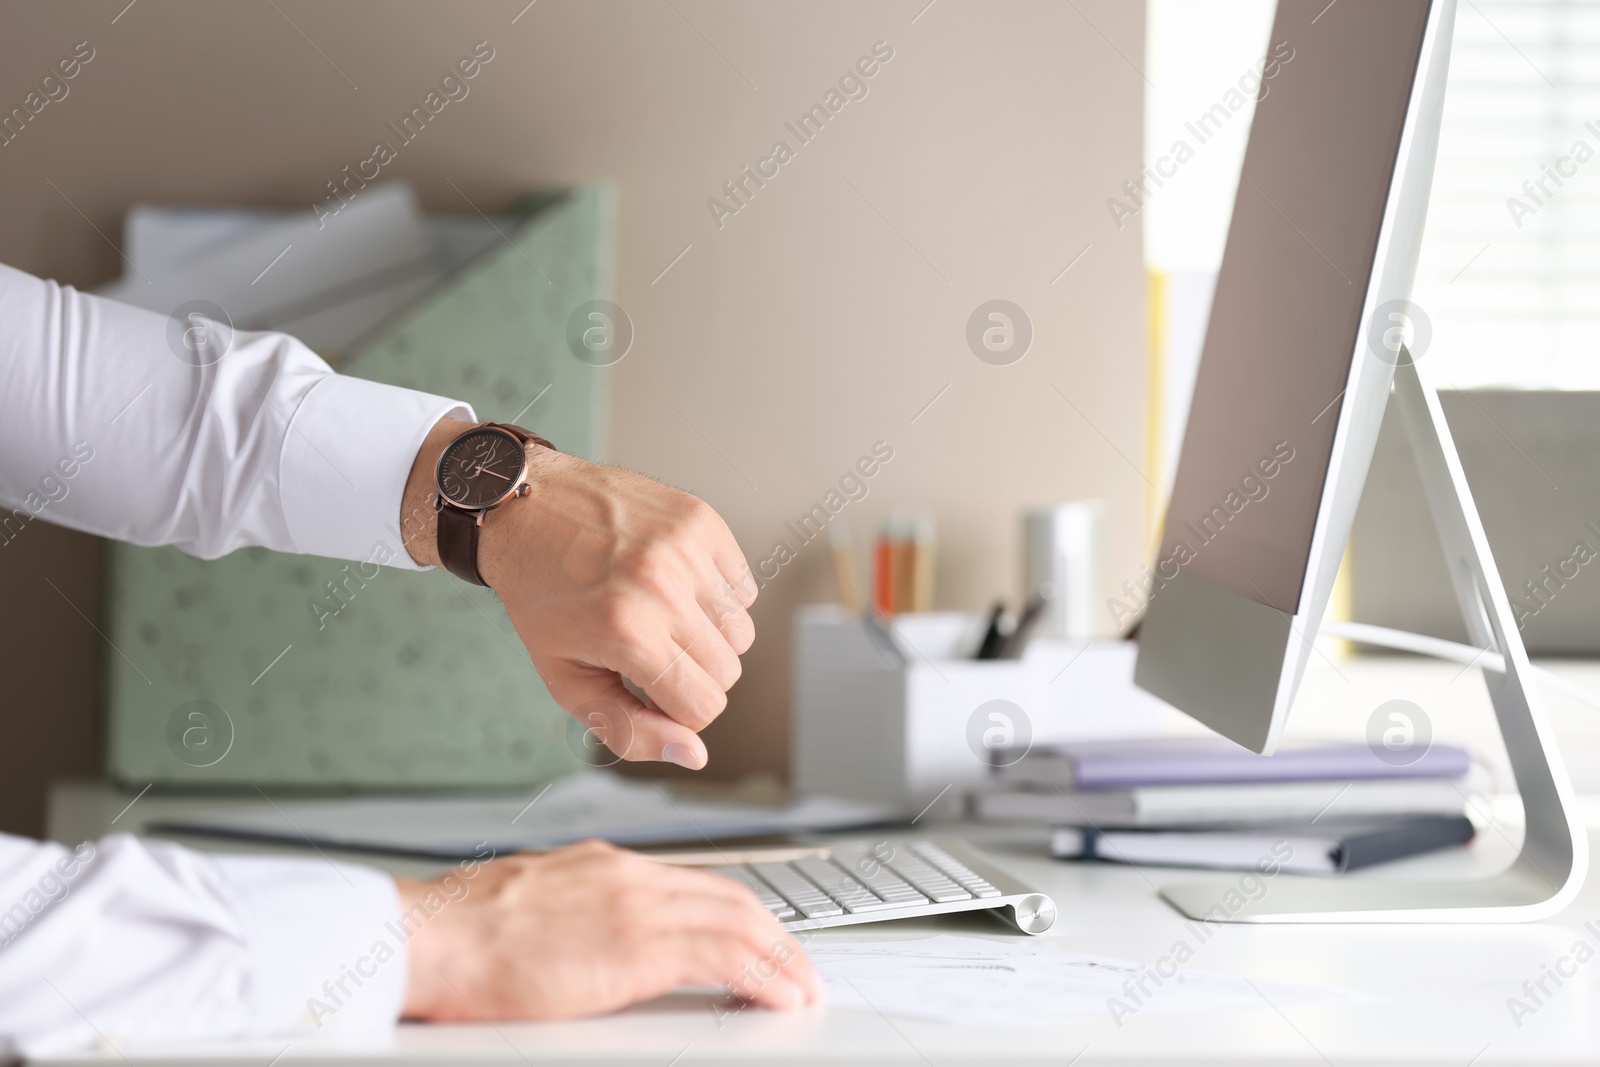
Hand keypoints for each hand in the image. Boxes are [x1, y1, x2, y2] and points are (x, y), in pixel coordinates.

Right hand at [398, 840, 821, 1020]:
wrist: (428, 938)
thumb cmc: (456, 934)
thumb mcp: (528, 908)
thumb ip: (574, 916)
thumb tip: (589, 944)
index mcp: (602, 868)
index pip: (695, 884)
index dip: (740, 913)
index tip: (762, 939)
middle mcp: (628, 876)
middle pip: (729, 897)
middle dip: (775, 935)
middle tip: (799, 966)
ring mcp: (636, 905)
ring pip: (739, 921)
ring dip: (781, 957)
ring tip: (801, 986)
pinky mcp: (636, 944)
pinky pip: (725, 955)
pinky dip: (764, 975)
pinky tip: (779, 996)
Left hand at [401, 419, 756, 767]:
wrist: (526, 509)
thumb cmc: (543, 597)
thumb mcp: (567, 680)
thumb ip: (631, 729)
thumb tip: (693, 756)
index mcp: (626, 632)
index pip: (704, 706)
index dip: (679, 712)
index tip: (649, 689)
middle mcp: (662, 586)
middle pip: (728, 672)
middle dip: (692, 676)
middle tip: (650, 652)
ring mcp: (685, 549)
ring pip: (741, 631)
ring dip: (708, 637)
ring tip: (661, 617)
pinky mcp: (700, 521)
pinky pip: (741, 587)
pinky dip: (715, 596)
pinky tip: (673, 585)